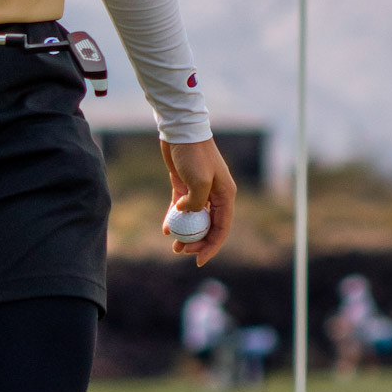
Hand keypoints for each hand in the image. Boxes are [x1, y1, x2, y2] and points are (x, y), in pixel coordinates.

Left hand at [161, 138, 235, 266]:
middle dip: (196, 242)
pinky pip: (180, 208)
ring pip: (194, 219)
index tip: (198, 260)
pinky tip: (166, 230)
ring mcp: (200, 190)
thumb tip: (187, 214)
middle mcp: (215, 195)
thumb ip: (196, 203)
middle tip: (180, 251)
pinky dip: (174, 218)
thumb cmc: (193, 155)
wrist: (181, 131)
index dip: (211, 246)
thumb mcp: (199, 182)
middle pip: (208, 226)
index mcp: (226, 195)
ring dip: (185, 233)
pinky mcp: (184, 185)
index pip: (222, 228)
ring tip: (173, 246)